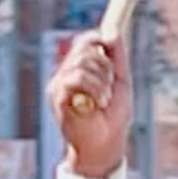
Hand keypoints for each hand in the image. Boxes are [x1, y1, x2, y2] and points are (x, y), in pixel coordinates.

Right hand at [49, 30, 132, 178]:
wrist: (104, 146)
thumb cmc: (112, 119)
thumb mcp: (120, 83)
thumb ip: (117, 58)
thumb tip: (113, 32)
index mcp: (79, 70)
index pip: (84, 42)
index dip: (98, 41)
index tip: (110, 50)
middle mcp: (65, 74)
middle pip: (84, 48)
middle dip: (104, 65)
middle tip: (109, 87)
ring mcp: (59, 84)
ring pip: (82, 63)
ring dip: (101, 81)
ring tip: (104, 100)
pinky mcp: (57, 95)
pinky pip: (77, 77)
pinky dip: (94, 88)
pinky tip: (98, 104)